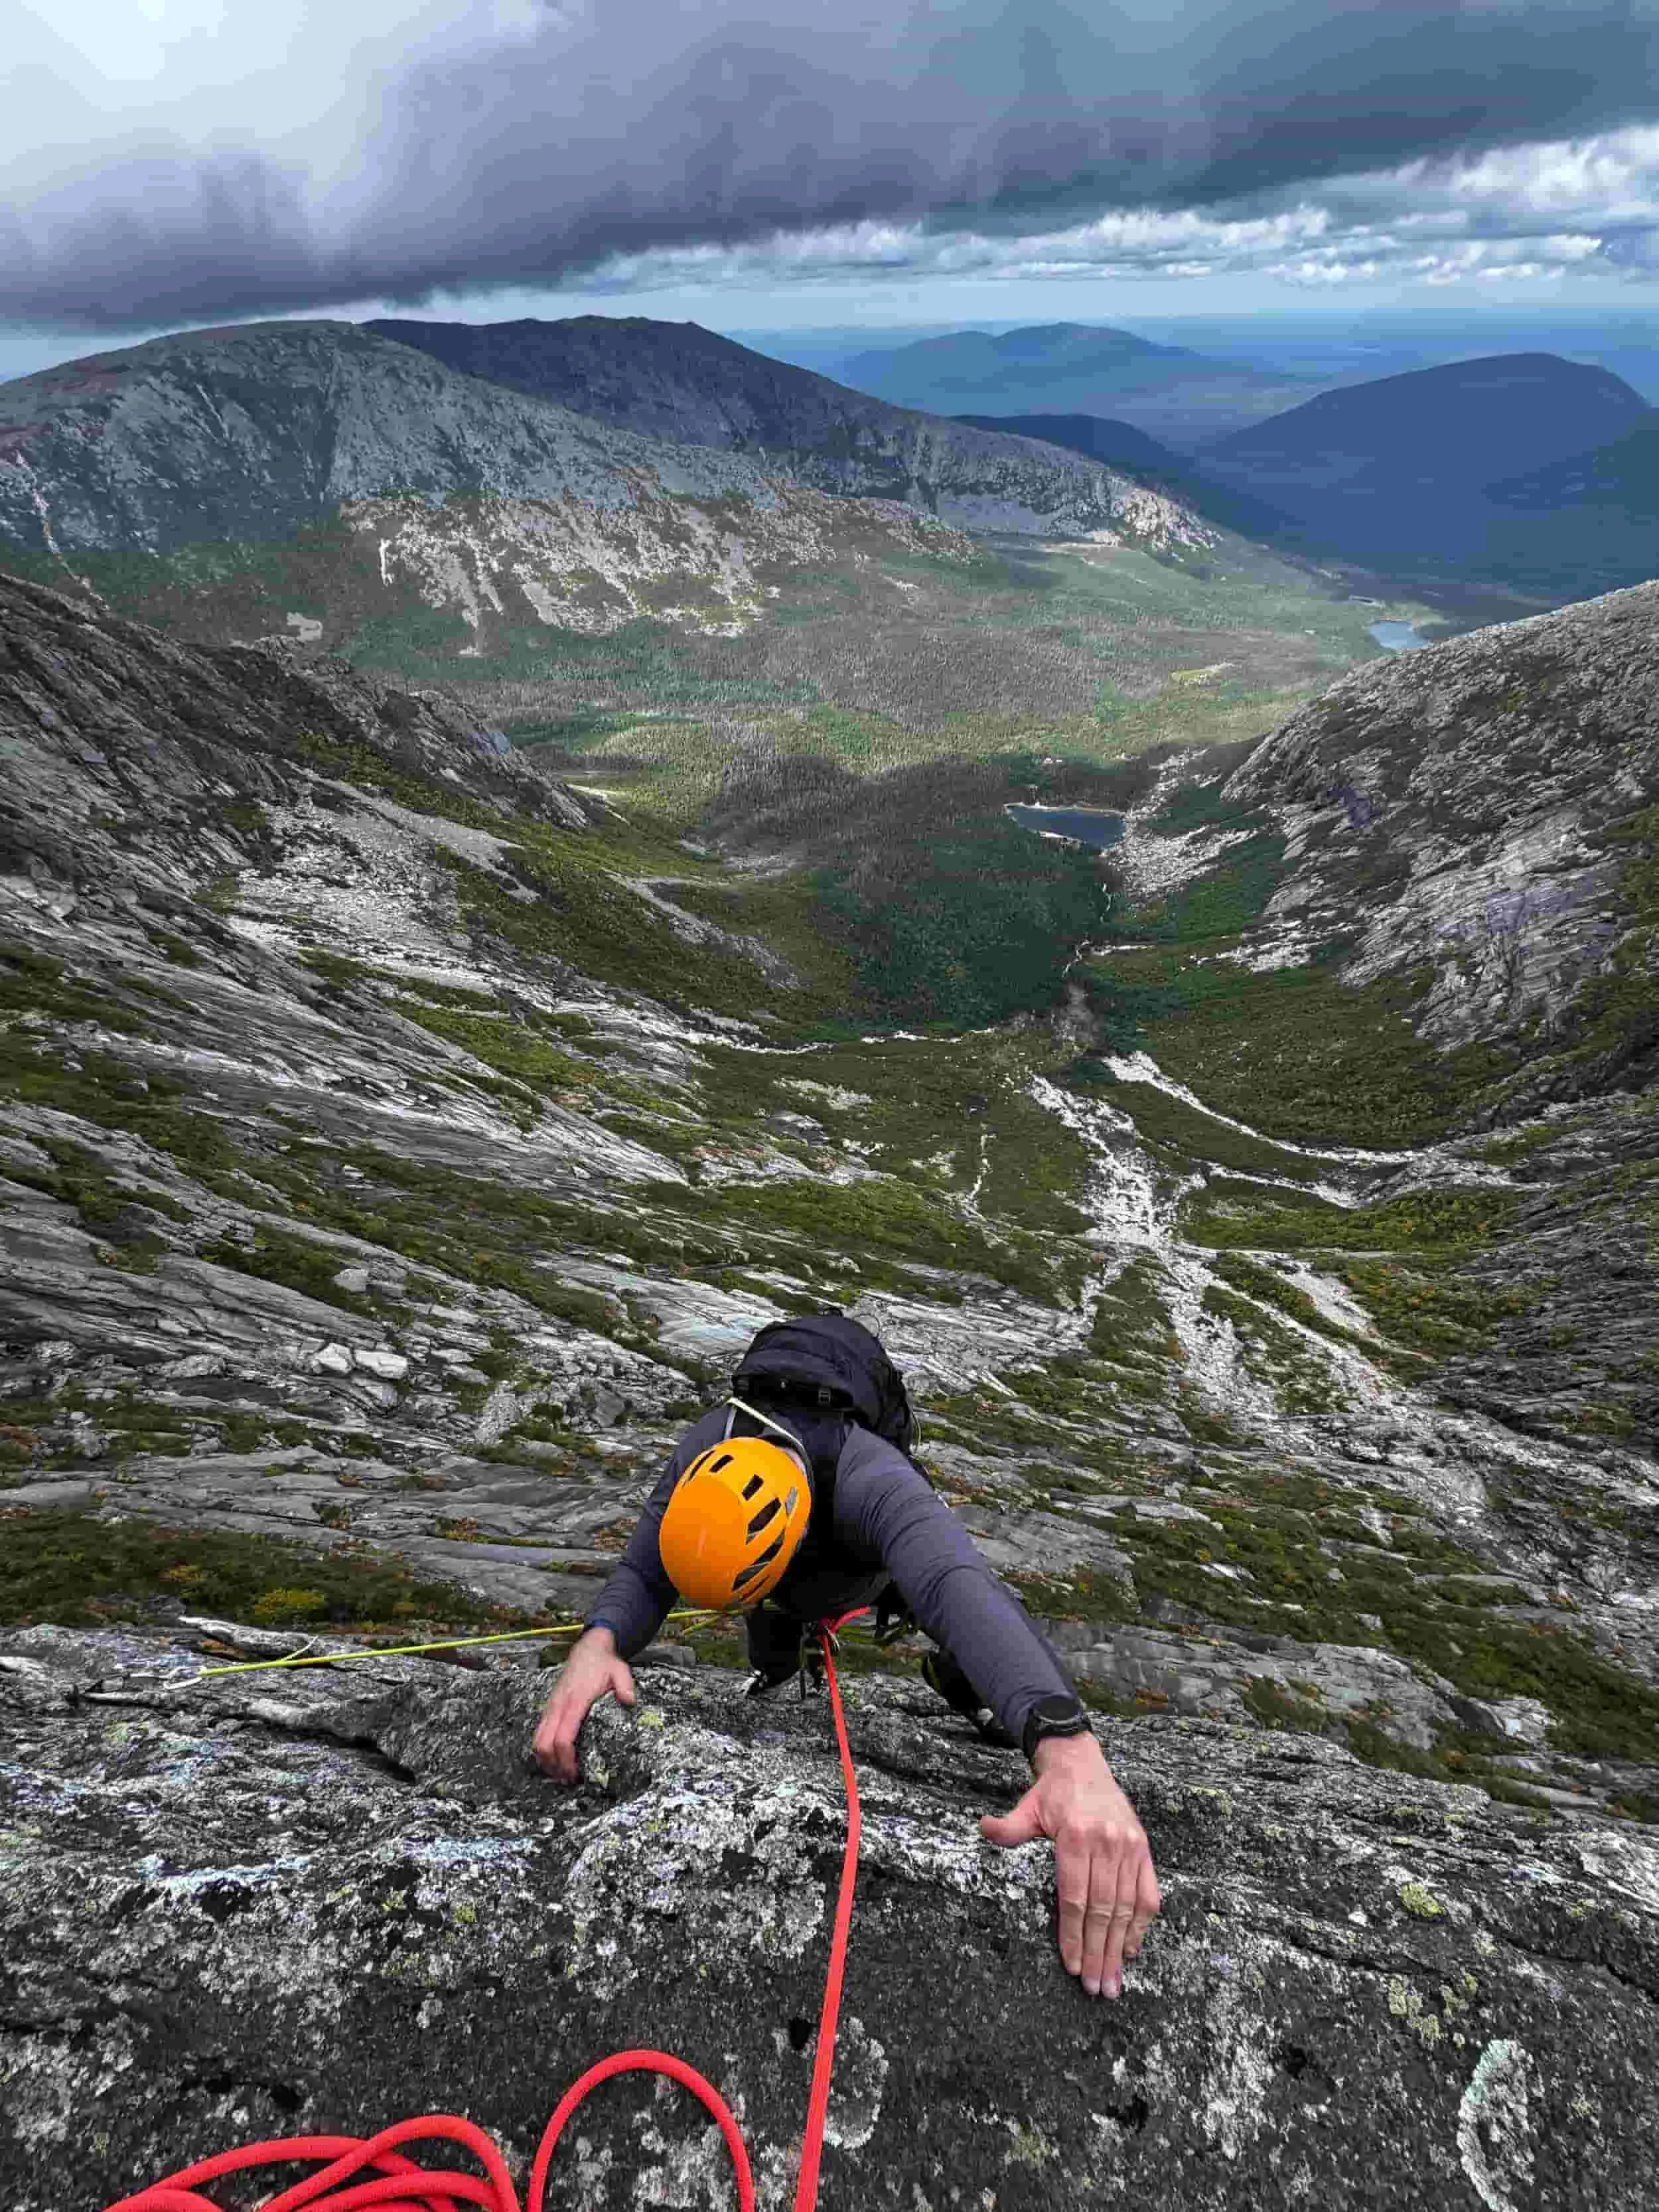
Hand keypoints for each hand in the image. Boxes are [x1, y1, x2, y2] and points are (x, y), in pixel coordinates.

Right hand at [531, 1627, 635, 1782]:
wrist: (588, 1649)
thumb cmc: (604, 1664)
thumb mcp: (620, 1671)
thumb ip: (625, 1686)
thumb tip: (629, 1702)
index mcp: (575, 1701)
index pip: (563, 1737)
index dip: (566, 1759)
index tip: (576, 1773)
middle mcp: (558, 1706)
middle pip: (544, 1744)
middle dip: (554, 1766)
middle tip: (570, 1779)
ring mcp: (551, 1707)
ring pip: (537, 1741)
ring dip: (546, 1760)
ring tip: (562, 1774)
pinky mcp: (549, 1708)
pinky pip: (538, 1733)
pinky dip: (543, 1750)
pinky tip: (555, 1759)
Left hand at [980, 1732, 1160, 1997]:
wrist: (1083, 1763)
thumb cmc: (1052, 1793)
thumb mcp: (1027, 1807)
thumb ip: (1009, 1827)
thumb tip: (983, 1829)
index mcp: (1075, 1836)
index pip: (1075, 1898)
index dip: (1074, 1936)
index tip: (1072, 1967)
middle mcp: (1106, 1842)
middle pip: (1102, 1910)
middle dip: (1098, 1953)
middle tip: (1095, 1988)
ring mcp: (1129, 1847)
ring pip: (1126, 1907)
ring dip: (1120, 1948)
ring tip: (1113, 1981)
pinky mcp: (1144, 1849)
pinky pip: (1148, 1894)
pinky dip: (1141, 1924)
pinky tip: (1131, 1949)